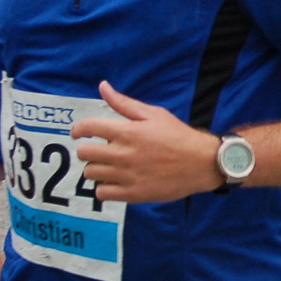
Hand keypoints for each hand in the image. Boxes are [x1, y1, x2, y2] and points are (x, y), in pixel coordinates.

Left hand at [73, 82, 222, 202]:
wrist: (202, 163)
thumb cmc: (178, 136)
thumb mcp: (154, 114)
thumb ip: (124, 103)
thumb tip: (103, 86)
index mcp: (127, 131)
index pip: (87, 128)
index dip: (78, 130)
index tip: (79, 133)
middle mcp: (123, 153)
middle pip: (84, 153)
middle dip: (89, 150)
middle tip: (101, 151)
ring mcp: (126, 175)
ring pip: (90, 174)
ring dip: (97, 169)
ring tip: (111, 167)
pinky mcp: (132, 193)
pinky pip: (102, 193)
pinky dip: (104, 187)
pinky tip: (116, 181)